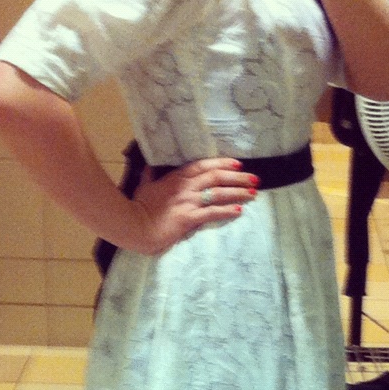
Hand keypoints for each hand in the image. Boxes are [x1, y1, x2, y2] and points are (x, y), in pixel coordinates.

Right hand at [126, 157, 258, 254]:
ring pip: (218, 193)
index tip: (238, 164)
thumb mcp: (144, 186)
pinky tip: (239, 211)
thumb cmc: (138, 207)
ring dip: (238, 192)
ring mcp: (188, 201)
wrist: (134, 226)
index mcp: (176, 177)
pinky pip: (212, 212)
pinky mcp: (189, 218)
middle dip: (238, 177)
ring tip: (253, 194)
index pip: (203, 165)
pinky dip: (227, 211)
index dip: (222, 163)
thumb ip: (150, 175)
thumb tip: (149, 166)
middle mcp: (185, 187)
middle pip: (216, 177)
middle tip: (255, 179)